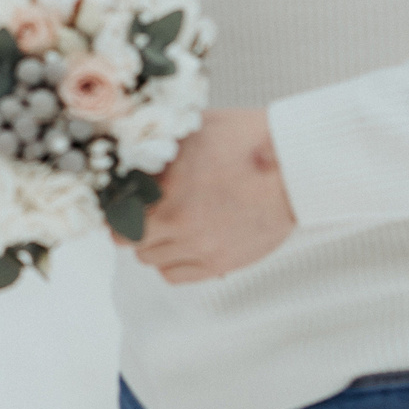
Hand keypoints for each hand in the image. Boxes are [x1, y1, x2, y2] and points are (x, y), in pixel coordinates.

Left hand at [125, 107, 295, 283]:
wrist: (294, 166)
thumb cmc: (246, 141)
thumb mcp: (190, 132)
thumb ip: (155, 149)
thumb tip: (127, 156)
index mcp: (165, 191)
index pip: (115, 211)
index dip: (114, 203)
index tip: (120, 197)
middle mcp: (178, 225)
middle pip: (128, 239)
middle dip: (129, 223)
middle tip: (141, 210)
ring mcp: (200, 248)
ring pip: (150, 260)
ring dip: (151, 243)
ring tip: (166, 225)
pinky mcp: (221, 263)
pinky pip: (175, 276)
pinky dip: (171, 263)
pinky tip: (182, 244)